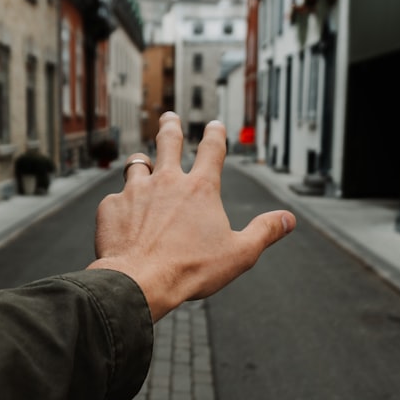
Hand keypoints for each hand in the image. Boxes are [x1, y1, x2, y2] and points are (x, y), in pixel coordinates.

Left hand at [88, 112, 295, 321]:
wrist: (140, 281)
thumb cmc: (191, 269)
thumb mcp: (239, 253)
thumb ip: (264, 232)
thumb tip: (288, 220)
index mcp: (200, 189)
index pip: (212, 150)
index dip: (215, 135)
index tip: (214, 125)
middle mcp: (166, 181)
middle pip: (168, 142)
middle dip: (170, 127)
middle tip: (169, 117)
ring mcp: (135, 191)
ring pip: (136, 164)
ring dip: (140, 162)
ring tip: (140, 161)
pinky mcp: (111, 207)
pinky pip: (115, 199)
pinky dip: (120, 204)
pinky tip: (122, 216)